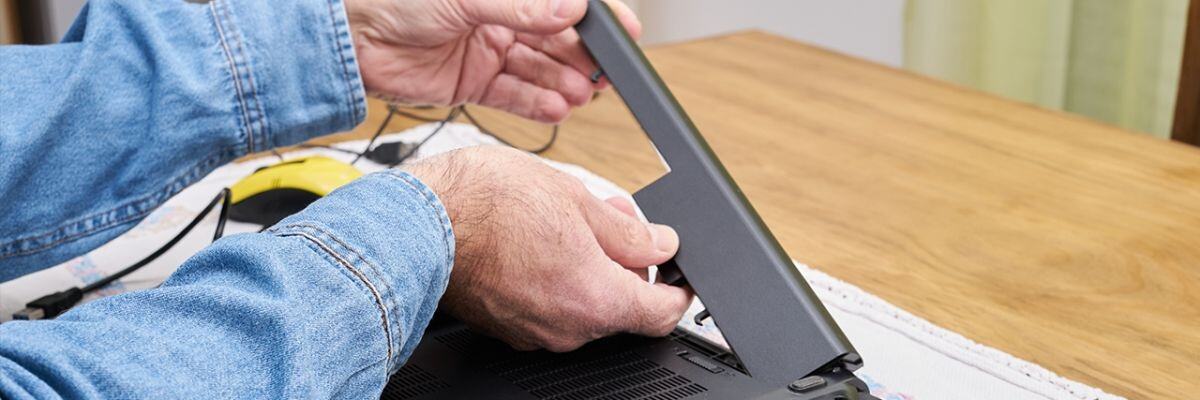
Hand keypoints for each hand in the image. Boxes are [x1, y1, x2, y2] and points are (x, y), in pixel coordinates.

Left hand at [345, 0, 640, 122]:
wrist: (346, 38)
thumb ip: (521, 7)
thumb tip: (569, 10)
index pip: (562, 3)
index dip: (596, 19)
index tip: (625, 34)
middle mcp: (499, 16)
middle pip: (556, 40)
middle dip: (583, 58)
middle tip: (605, 76)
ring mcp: (487, 49)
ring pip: (539, 69)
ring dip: (564, 84)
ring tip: (583, 96)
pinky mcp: (472, 82)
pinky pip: (514, 94)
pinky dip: (537, 103)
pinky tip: (558, 108)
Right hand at [404, 146, 690, 351]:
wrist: (415, 224)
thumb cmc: (487, 205)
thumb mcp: (575, 198)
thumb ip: (627, 230)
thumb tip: (660, 243)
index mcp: (596, 300)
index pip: (663, 313)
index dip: (679, 288)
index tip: (680, 270)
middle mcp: (568, 329)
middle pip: (621, 307)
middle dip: (626, 265)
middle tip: (613, 219)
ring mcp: (533, 333)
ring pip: (582, 305)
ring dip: (588, 269)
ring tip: (566, 220)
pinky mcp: (505, 328)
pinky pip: (547, 308)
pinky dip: (555, 281)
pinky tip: (537, 242)